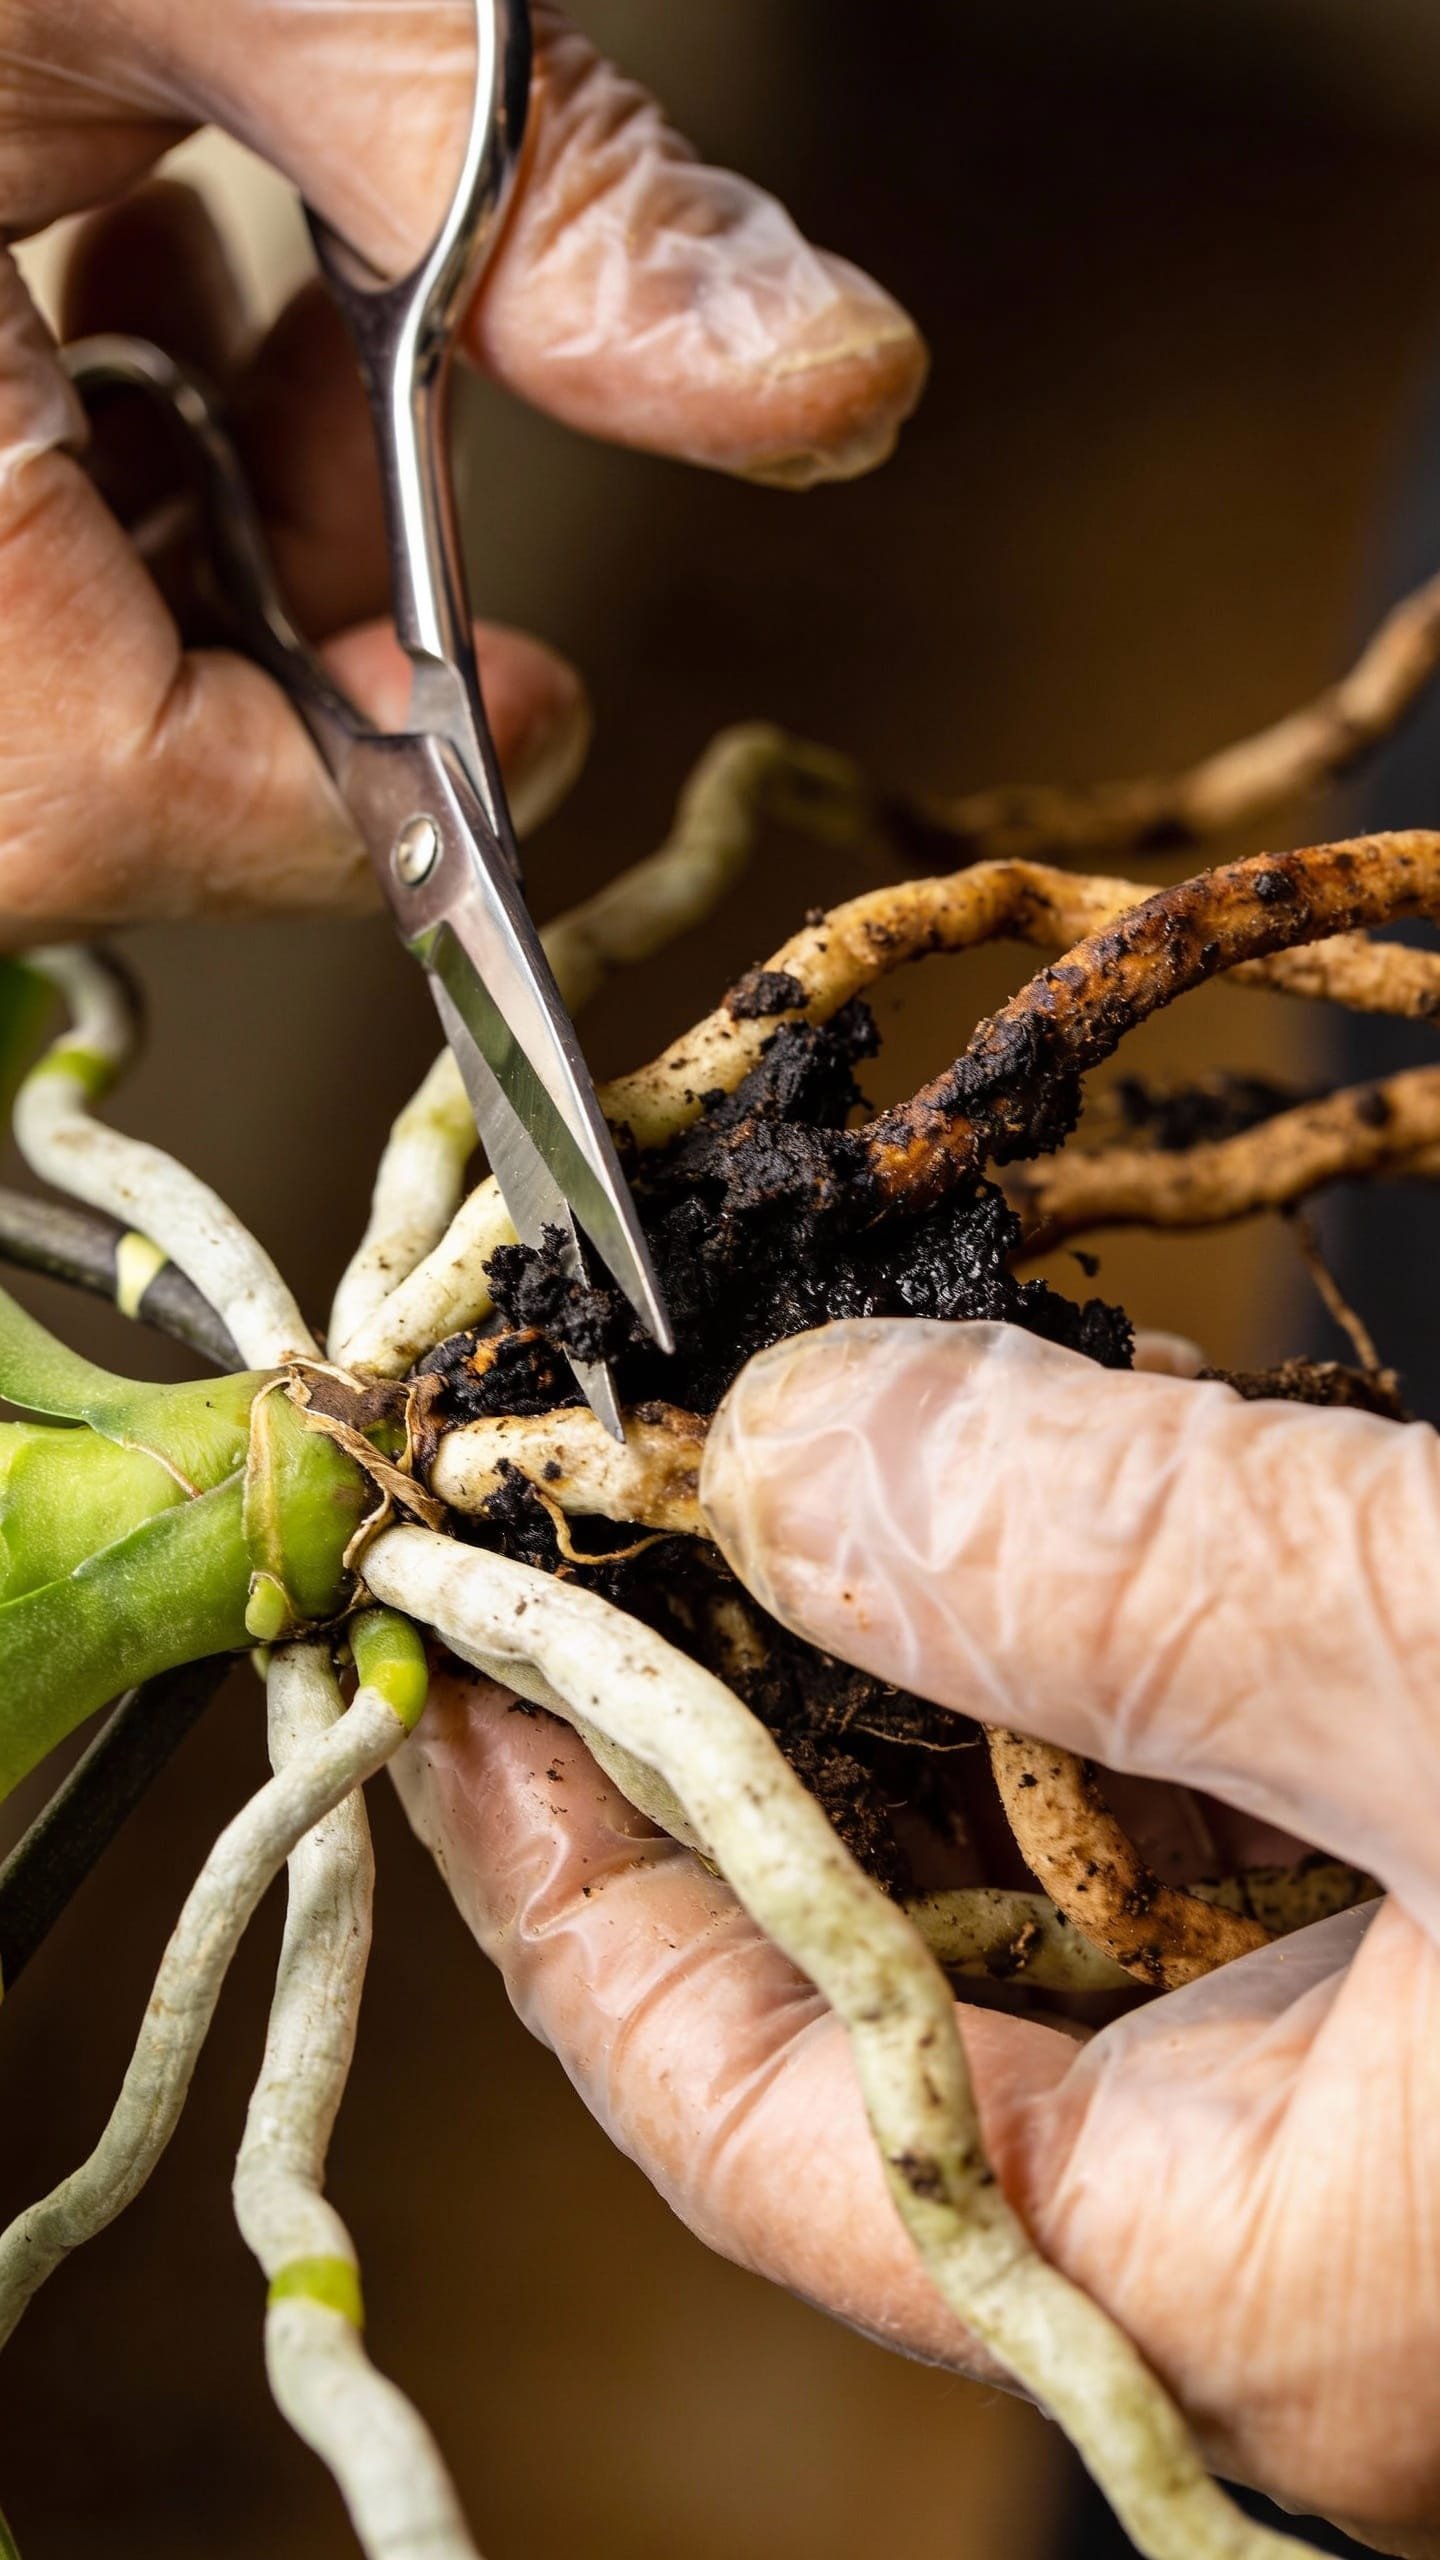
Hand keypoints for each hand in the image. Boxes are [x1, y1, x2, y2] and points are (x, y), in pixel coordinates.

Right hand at [0, 2, 923, 936]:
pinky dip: (65, 454)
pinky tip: (118, 265)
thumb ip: (537, 191)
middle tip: (374, 454)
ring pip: (1, 675)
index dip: (355, 795)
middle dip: (272, 635)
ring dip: (176, 531)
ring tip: (237, 295)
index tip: (530, 715)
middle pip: (52, 768)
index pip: (99, 791)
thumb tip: (822, 377)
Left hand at [396, 1319, 1439, 2559]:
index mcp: (1245, 2288)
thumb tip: (787, 1447)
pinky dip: (1106, 1669)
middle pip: (868, 1989)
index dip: (564, 1876)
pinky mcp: (1424, 1981)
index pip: (754, 2121)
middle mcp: (1273, 2238)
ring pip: (1031, 1895)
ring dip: (926, 1658)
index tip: (458, 1657)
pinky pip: (1190, 1839)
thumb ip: (1120, 1573)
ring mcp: (1352, 2109)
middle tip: (620, 1506)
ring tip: (830, 1456)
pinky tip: (1093, 1489)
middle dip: (739, 1716)